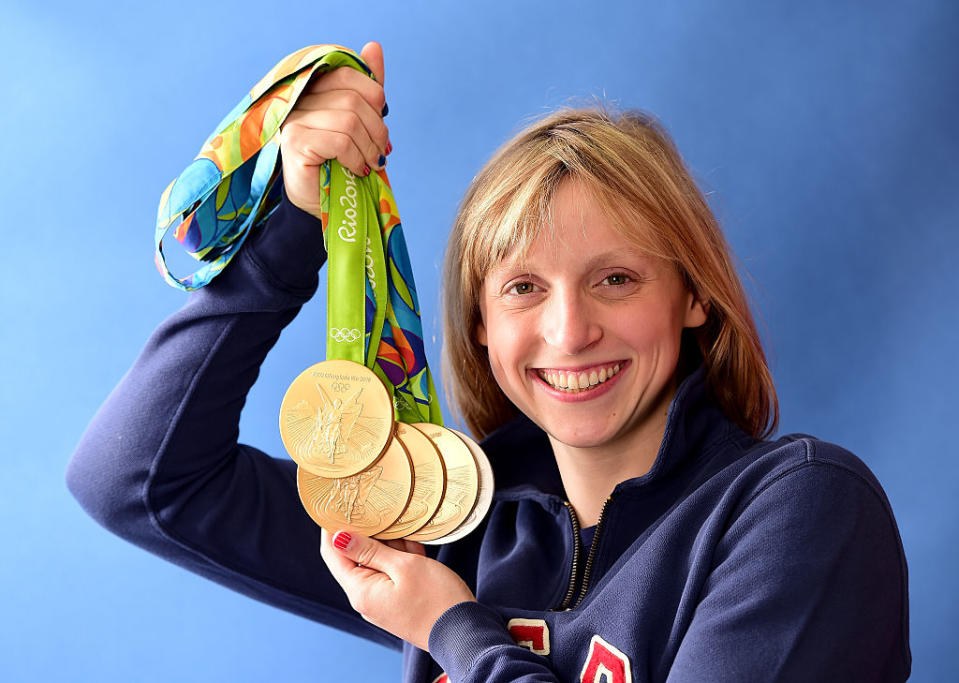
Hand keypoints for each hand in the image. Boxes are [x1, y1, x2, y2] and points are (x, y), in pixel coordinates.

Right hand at [279, 41, 389, 218]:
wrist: (324, 203)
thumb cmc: (344, 163)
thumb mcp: (362, 124)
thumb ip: (367, 89)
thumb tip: (373, 46)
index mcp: (315, 91)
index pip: (349, 75)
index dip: (373, 96)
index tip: (381, 122)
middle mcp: (300, 101)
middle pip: (352, 99)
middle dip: (377, 128)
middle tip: (382, 151)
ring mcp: (294, 121)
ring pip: (348, 120)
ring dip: (369, 146)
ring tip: (372, 163)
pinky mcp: (294, 143)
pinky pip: (338, 141)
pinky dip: (356, 157)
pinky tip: (358, 169)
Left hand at [320, 529, 476, 650]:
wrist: (464, 632)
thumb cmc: (437, 599)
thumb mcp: (405, 566)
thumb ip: (370, 550)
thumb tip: (338, 537)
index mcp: (360, 590)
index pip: (332, 553)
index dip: (331, 527)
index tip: (339, 504)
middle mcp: (365, 597)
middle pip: (355, 556)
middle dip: (371, 535)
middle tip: (388, 517)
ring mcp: (381, 600)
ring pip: (376, 562)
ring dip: (391, 547)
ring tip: (410, 540)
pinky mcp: (396, 601)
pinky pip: (390, 573)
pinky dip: (401, 560)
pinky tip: (417, 554)